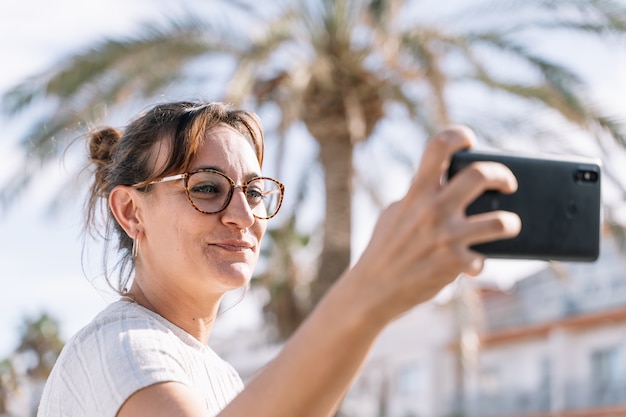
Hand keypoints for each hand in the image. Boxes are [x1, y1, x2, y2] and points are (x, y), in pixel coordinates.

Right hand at [349, 125, 520, 320]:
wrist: (373, 289)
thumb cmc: (384, 248)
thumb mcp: (395, 213)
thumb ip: (418, 196)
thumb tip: (446, 184)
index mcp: (416, 192)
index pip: (439, 146)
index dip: (459, 135)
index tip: (470, 141)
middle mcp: (433, 210)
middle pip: (481, 174)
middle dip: (503, 175)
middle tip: (507, 184)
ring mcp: (446, 238)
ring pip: (500, 222)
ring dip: (510, 223)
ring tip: (507, 225)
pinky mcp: (454, 265)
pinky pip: (482, 260)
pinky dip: (478, 262)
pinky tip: (470, 265)